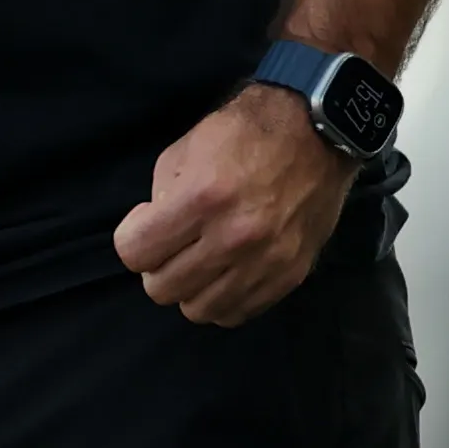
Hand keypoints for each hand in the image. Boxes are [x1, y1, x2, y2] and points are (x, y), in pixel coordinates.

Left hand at [113, 84, 355, 326]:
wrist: (316, 135)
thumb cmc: (244, 134)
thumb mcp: (185, 149)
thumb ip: (161, 195)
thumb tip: (153, 230)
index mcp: (201, 198)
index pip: (136, 253)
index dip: (132, 238)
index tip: (146, 222)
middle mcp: (233, 238)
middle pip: (162, 289)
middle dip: (156, 266)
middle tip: (171, 244)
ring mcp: (265, 263)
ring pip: (199, 310)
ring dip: (190, 288)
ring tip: (199, 261)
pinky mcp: (289, 276)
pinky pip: (239, 313)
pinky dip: (223, 299)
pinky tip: (225, 273)